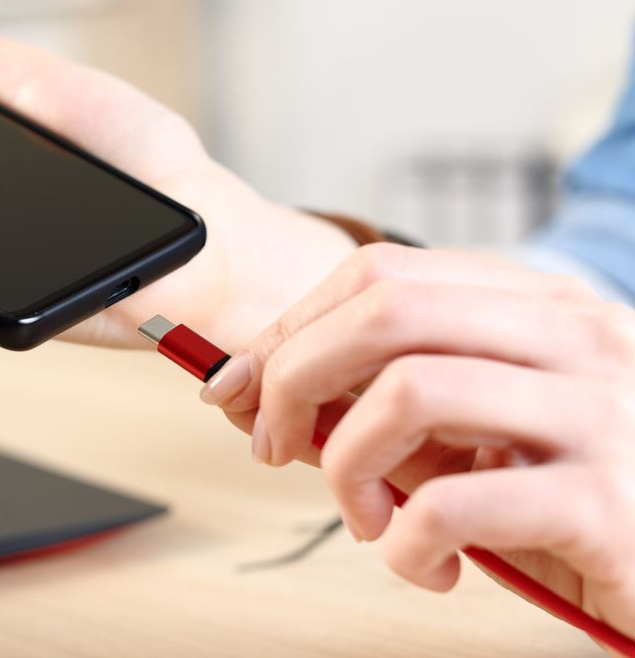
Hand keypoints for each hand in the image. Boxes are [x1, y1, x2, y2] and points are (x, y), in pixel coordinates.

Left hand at [203, 243, 634, 639]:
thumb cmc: (581, 504)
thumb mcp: (483, 438)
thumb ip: (393, 408)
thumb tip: (262, 394)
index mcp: (544, 308)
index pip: (384, 275)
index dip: (292, 326)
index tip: (242, 383)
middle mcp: (577, 339)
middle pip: (384, 311)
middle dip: (293, 375)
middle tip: (273, 444)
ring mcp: (600, 413)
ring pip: (408, 391)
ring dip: (346, 464)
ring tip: (366, 518)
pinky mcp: (607, 503)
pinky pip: (453, 505)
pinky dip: (405, 544)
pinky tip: (424, 565)